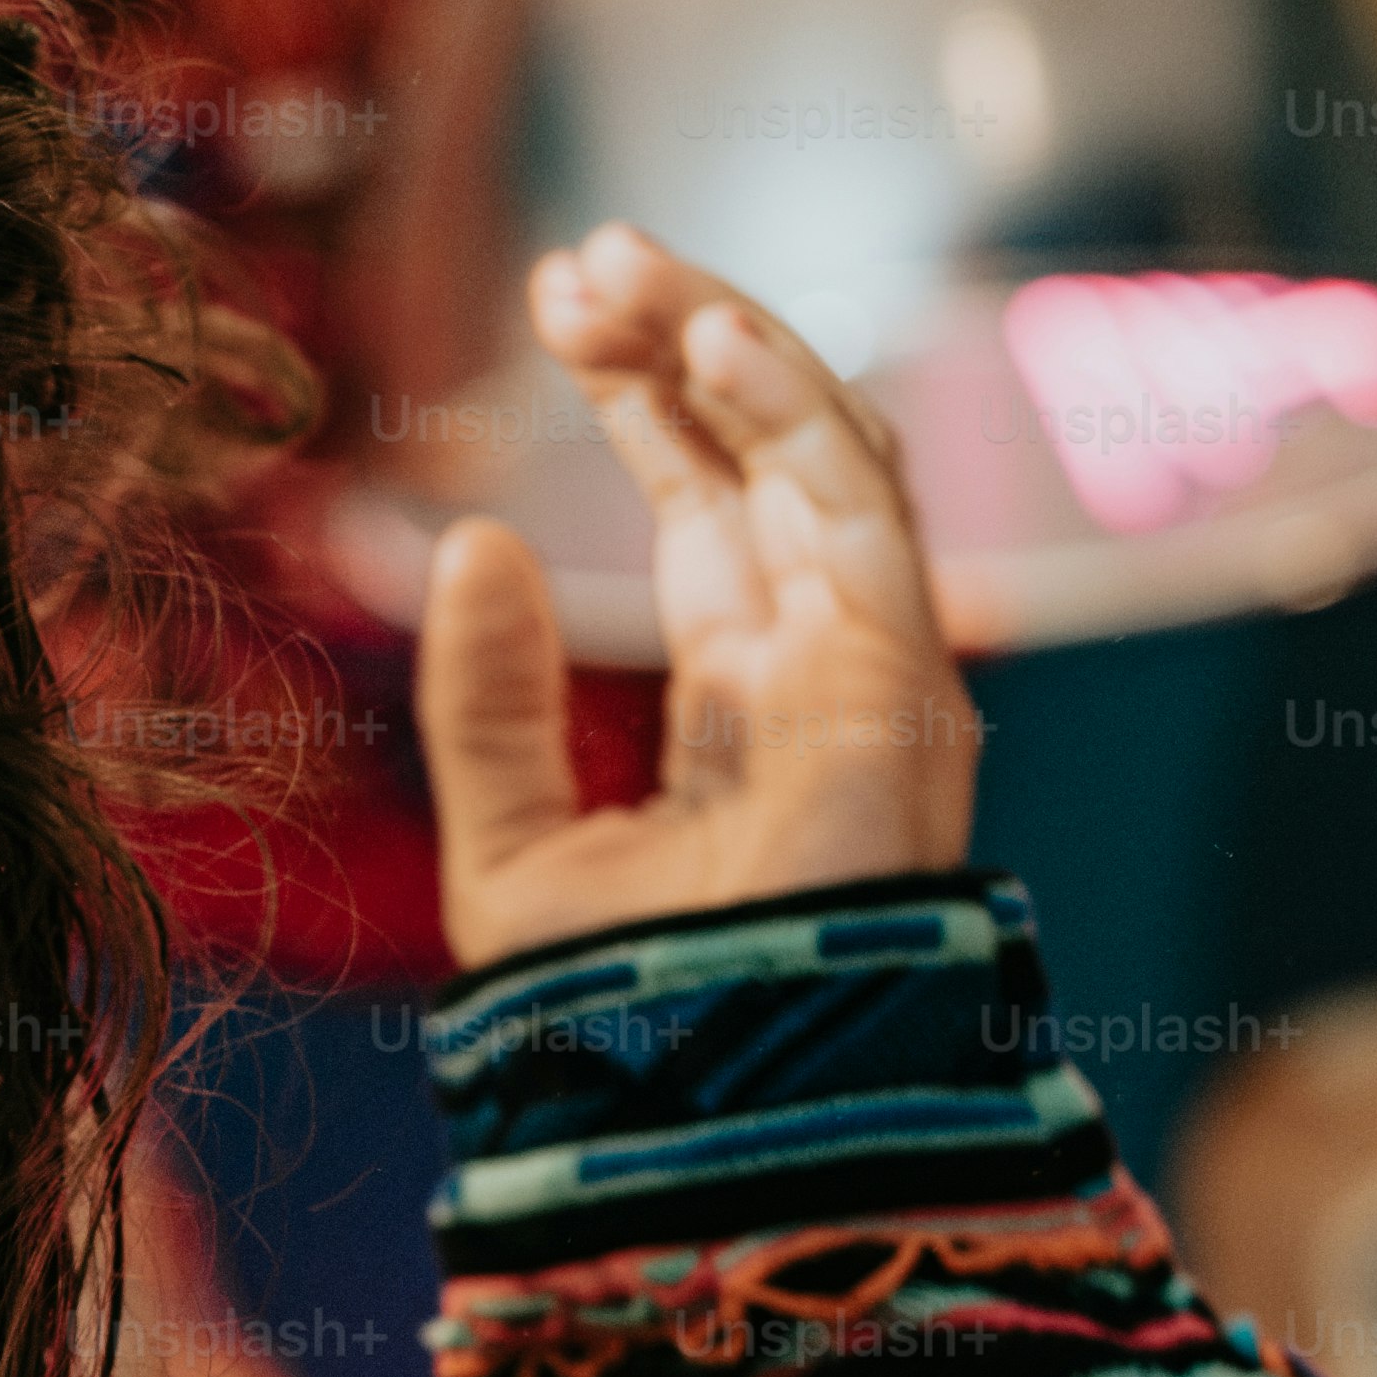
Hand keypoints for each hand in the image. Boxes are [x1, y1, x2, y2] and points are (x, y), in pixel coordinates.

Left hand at [413, 222, 985, 968]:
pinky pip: (861, 515)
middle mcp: (824, 669)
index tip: (559, 302)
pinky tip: (710, 340)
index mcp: (746, 699)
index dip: (644, 396)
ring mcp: (875, 674)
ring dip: (735, 346)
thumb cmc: (619, 1018)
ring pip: (825, 457)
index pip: (710, 502)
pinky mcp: (901, 686)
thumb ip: (491, 703)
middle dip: (682, 343)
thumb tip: (476, 541)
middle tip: (582, 256)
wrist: (689, 1121)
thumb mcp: (509, 843)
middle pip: (765, 457)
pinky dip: (792, 416)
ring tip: (625, 267)